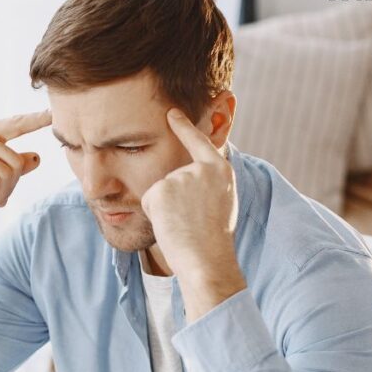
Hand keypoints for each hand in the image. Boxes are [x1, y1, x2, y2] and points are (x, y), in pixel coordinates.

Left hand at [140, 108, 238, 271]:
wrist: (206, 259)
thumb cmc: (214, 240)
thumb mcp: (222, 202)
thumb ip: (207, 183)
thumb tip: (188, 175)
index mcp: (221, 170)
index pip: (199, 142)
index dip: (184, 127)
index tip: (171, 112)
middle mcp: (201, 168)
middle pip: (174, 177)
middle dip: (175, 200)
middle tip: (192, 221)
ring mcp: (180, 176)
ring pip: (160, 190)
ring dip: (166, 209)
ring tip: (184, 224)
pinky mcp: (160, 189)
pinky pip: (150, 201)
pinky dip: (156, 215)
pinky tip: (172, 224)